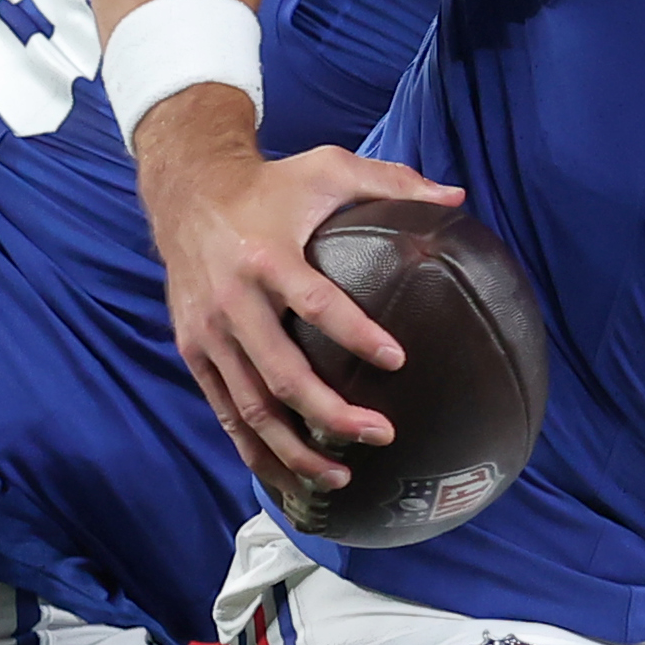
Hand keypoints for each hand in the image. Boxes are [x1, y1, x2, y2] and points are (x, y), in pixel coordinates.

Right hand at [136, 86, 464, 495]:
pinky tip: (291, 478)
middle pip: (281, 374)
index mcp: (267, 256)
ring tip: (341, 478)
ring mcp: (208, 333)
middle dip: (331, 414)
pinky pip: (225, 412)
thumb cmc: (271, 185)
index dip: (356, 334)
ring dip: (294, 449)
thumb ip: (393, 181)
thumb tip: (457, 198)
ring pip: (250, 407)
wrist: (187, 193)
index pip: (315, 303)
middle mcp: (232, 301)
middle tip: (383, 435)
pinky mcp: (194, 351)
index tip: (398, 360)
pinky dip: (255, 450)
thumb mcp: (329, 166)